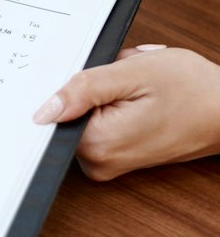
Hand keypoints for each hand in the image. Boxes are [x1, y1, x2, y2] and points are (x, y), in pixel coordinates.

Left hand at [32, 45, 219, 179]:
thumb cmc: (192, 90)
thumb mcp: (133, 73)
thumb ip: (83, 89)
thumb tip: (43, 110)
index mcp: (96, 145)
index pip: (51, 114)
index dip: (68, 89)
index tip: (95, 80)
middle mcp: (98, 162)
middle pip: (68, 114)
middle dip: (91, 89)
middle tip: (124, 80)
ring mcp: (107, 163)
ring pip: (84, 116)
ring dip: (103, 96)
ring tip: (136, 90)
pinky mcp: (116, 157)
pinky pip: (98, 124)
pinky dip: (112, 106)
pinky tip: (137, 100)